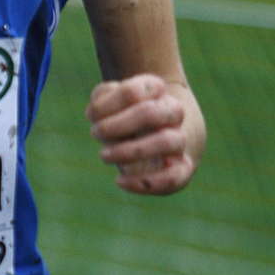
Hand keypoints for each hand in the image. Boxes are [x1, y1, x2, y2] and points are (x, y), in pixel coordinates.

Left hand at [87, 74, 197, 195]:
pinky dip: (146, 182)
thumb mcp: (106, 101)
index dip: (109, 104)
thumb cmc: (121, 117)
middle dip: (119, 125)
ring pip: (167, 142)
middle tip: (96, 133)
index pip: (135, 91)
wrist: (150, 137)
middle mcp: (172, 113)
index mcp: (156, 91)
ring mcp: (178, 140)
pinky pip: (174, 177)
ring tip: (104, 155)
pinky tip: (119, 181)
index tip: (93, 115)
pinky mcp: (180, 168)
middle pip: (152, 113)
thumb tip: (99, 114)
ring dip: (130, 151)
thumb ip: (101, 99)